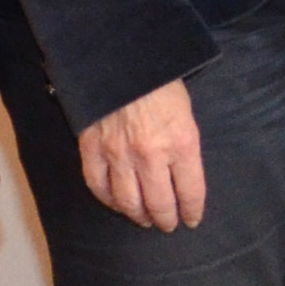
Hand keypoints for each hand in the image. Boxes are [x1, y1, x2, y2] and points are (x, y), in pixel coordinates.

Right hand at [78, 77, 207, 230]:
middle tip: (167, 225)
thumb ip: (184, 144)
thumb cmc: (160, 80)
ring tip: (144, 219)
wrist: (119, 60)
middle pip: (159, 203)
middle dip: (166, 219)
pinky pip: (98, 186)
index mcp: (181, 143)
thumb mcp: (186, 111)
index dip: (192, 211)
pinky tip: (117, 203)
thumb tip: (182, 173)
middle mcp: (151, 155)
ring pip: (128, 201)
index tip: (192, 220)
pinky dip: (108, 200)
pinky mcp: (92, 150)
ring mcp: (119, 155)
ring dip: (138, 215)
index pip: (190, 191)